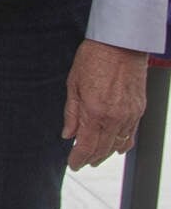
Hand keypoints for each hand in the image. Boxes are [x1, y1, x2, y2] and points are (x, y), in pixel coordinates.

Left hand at [63, 38, 148, 168]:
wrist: (121, 44)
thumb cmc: (93, 59)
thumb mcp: (73, 84)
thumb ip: (71, 113)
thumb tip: (67, 134)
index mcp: (94, 111)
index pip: (86, 145)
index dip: (78, 158)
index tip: (72, 164)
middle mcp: (115, 117)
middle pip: (103, 148)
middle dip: (91, 158)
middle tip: (82, 163)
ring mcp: (130, 114)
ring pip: (118, 144)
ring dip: (106, 153)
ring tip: (96, 157)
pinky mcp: (140, 109)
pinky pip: (131, 134)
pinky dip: (123, 143)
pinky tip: (116, 146)